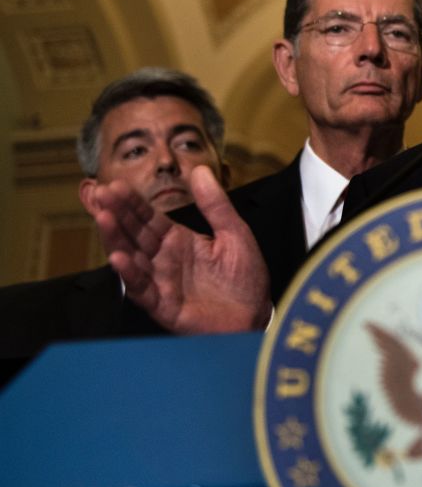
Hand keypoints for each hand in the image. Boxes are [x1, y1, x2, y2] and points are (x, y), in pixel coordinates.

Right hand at [93, 165, 270, 332]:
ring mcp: (161, 282)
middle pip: (135, 234)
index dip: (132, 203)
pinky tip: (120, 257)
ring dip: (116, 239)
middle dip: (117, 213)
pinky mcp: (163, 305)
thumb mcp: (235, 234)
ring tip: (103, 217)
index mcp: (179, 241)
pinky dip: (130, 274)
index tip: (115, 184)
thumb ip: (216, 205)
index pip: (149, 218)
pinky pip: (142, 289)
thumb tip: (199, 170)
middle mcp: (164, 259)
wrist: (255, 316)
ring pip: (131, 258)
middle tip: (101, 193)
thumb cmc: (245, 279)